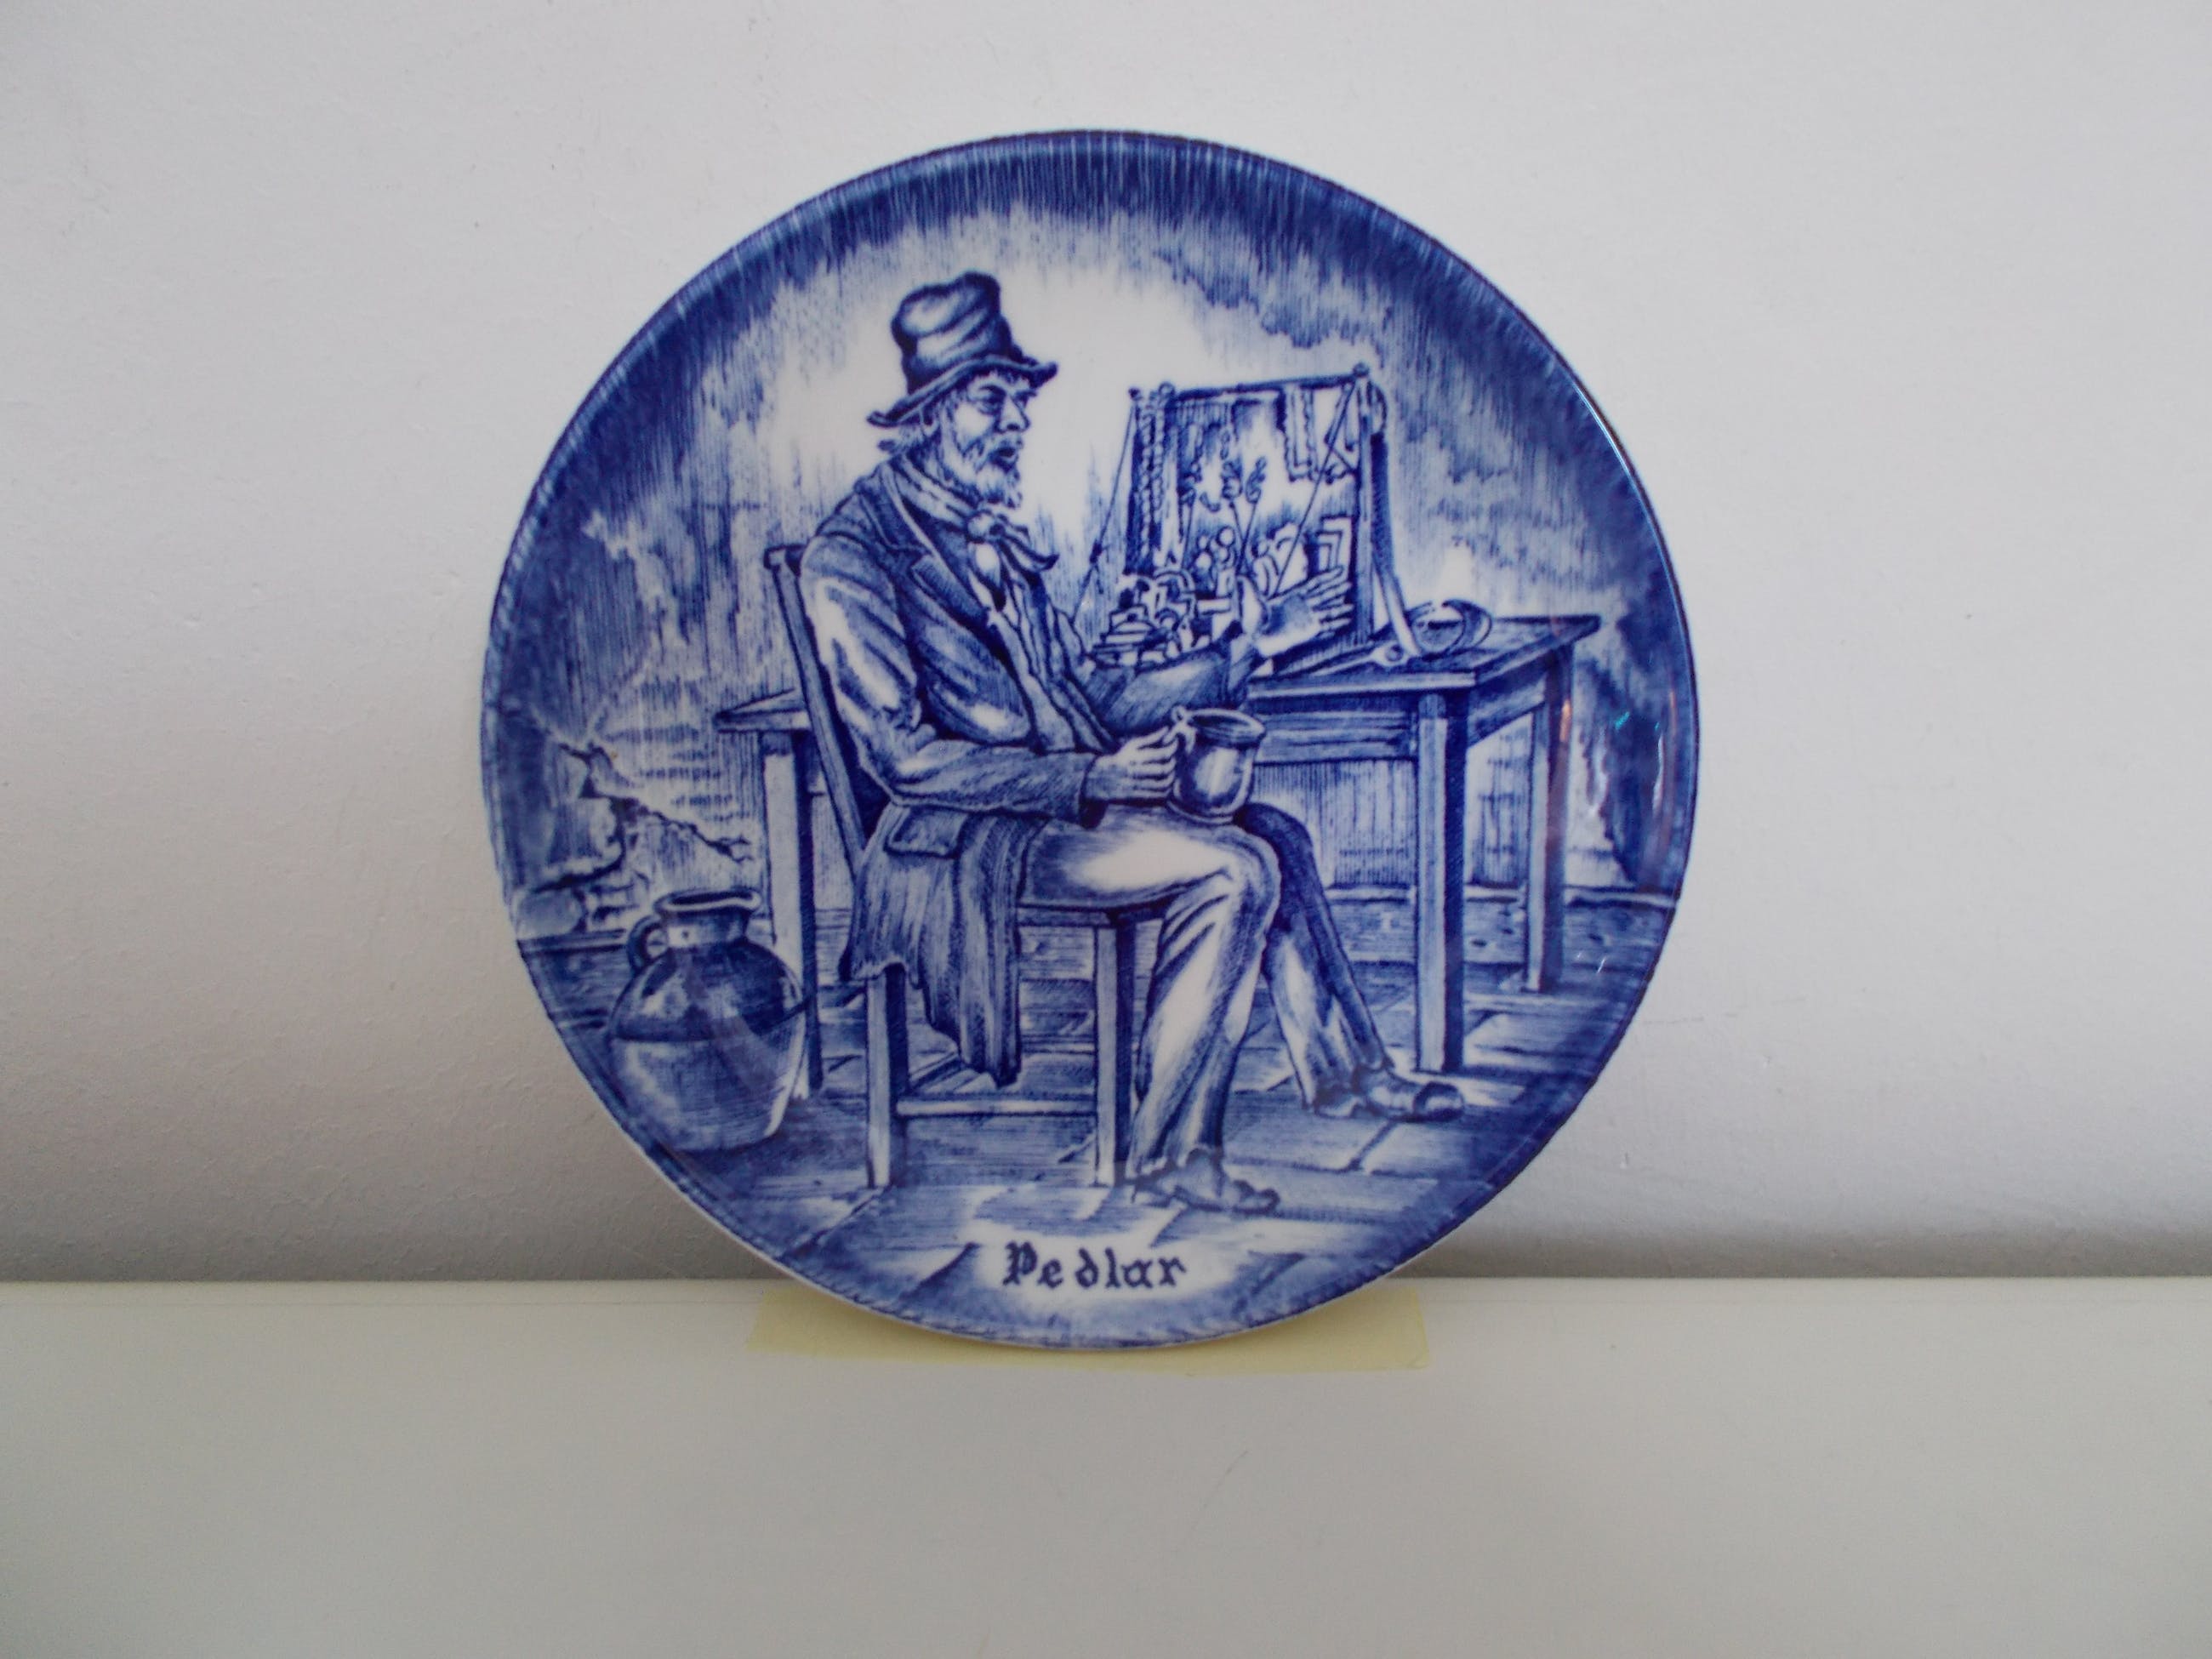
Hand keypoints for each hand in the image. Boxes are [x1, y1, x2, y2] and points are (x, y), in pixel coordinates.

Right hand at [1083, 726, 1178, 803]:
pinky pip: (1154, 795)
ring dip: (1170, 779)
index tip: (1175, 746)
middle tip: (1174, 762)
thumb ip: (1150, 738)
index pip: (1161, 753)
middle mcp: (1134, 770)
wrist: (1096, 777)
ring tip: (1171, 774)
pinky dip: (1164, 791)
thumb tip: (1167, 729)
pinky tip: (1166, 787)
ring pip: (1161, 784)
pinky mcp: (1133, 796)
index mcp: (1135, 756)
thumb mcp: (1130, 746)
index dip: (1173, 749)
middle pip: (1163, 769)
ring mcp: (1134, 785)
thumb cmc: (1118, 758)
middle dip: (1172, 765)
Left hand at [1239, 565, 1354, 659]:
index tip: (1340, 571)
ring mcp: (1304, 620)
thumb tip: (1239, 575)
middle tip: (1350, 584)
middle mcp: (1301, 607)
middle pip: (1323, 595)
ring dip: (1339, 609)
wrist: (1252, 641)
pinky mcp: (1306, 633)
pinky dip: (1335, 626)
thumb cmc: (1250, 621)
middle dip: (1336, 590)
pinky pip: (1323, 629)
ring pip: (1326, 612)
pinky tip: (1344, 624)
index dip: (1327, 577)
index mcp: (1292, 596)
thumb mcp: (1250, 600)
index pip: (1314, 584)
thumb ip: (1249, 587)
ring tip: (1351, 606)